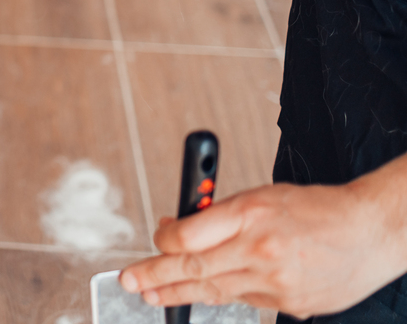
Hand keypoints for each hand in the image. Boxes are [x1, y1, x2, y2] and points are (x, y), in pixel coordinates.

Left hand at [119, 181, 402, 317]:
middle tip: (128, 281)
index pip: (187, 235)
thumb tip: (175, 228)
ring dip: (178, 293)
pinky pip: (243, 300)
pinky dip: (220, 296)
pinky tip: (201, 295)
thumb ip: (217, 215)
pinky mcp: (290, 302)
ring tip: (153, 295)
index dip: (162, 242)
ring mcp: (276, 280)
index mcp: (250, 213)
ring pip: (214, 290)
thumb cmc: (314, 207)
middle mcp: (260, 248)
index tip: (153, 242)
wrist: (369, 231)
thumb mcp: (260, 196)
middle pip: (193, 268)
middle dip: (154, 276)